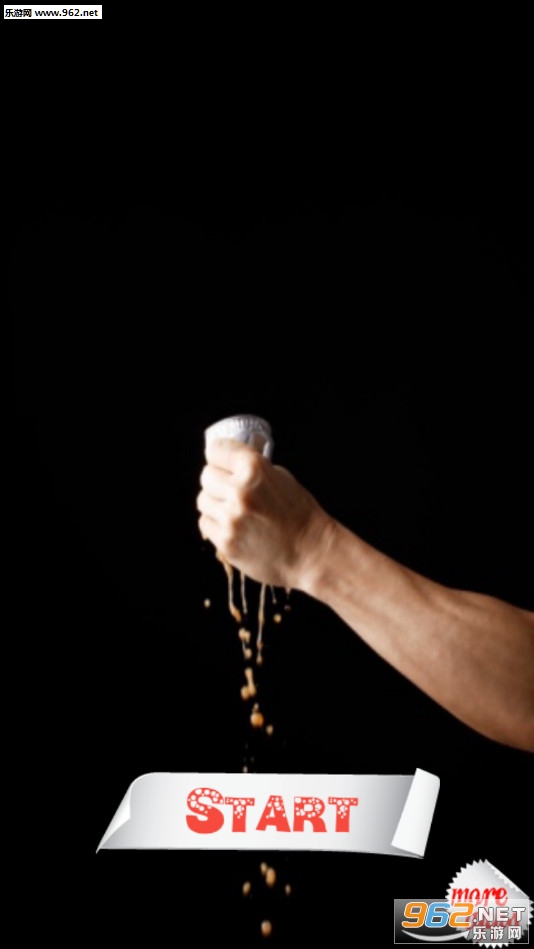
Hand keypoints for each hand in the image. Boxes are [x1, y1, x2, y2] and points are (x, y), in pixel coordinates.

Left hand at [197, 438, 334, 588]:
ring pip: (203, 499)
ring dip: (215, 503)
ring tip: (235, 511)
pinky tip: (235, 526)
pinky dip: (216, 524)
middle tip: (231, 490)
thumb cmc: (299, 514)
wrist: (310, 552)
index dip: (219, 456)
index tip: (222, 462)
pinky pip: (205, 523)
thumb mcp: (281, 478)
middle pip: (206, 475)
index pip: (216, 449)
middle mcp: (239, 490)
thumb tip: (229, 465)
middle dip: (218, 481)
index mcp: (254, 468)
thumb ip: (253, 469)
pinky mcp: (225, 541)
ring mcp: (230, 517)